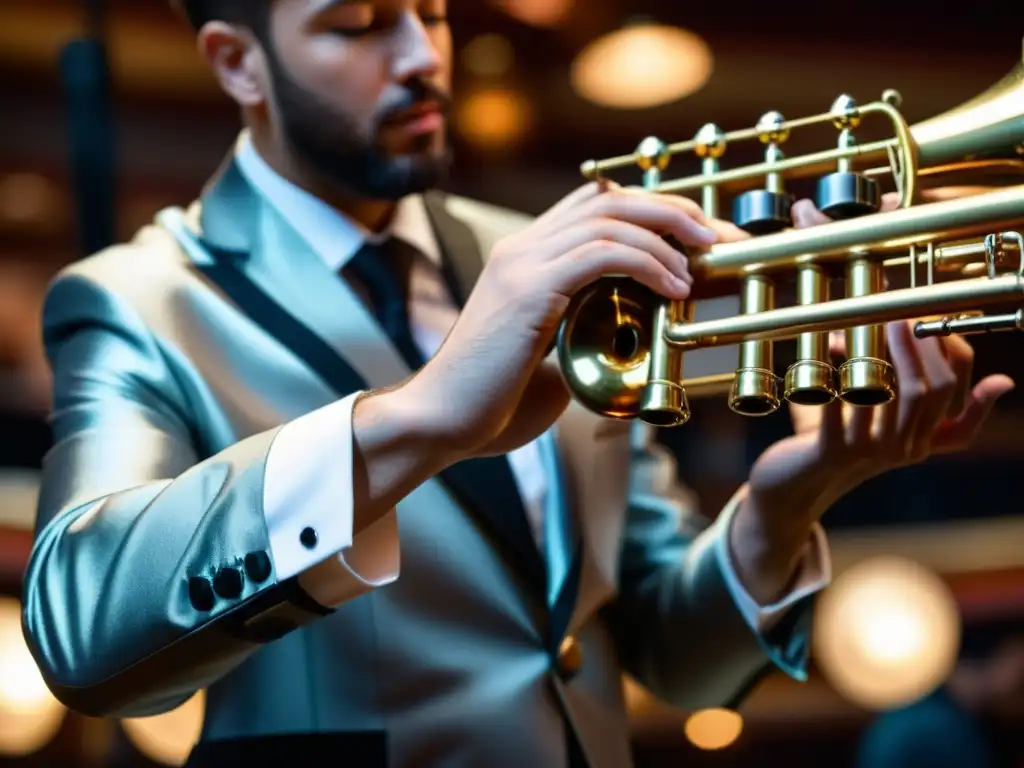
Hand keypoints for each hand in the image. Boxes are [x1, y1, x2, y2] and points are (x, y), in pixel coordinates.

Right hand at [406, 181, 746, 457]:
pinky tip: (672, 288)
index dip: (652, 212)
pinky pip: (601, 254)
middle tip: (715, 236)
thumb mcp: (550, 357)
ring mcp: (521, 263)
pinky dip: (647, 263)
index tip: (697, 240)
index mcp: (525, 259)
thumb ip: (583, 334)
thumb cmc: (493, 400)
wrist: (441, 421)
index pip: (595, 207)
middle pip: (609, 197)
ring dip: (667, 233)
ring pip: (609, 216)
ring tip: (703, 260)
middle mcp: (521, 248)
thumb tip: (627, 338)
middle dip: (672, 210)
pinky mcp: (527, 288)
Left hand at [744, 194, 1014, 535]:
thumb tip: (1002, 380)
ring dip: (880, 353)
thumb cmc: (841, 443)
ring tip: (869, 323)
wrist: (794, 488)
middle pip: (928, 392)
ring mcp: (867, 452)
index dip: (949, 351)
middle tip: (899, 313)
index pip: (955, 391)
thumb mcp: (891, 426)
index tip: (931, 316)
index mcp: (923, 438)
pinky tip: (829, 347)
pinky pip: (834, 409)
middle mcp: (902, 448)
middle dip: (917, 345)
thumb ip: (928, 399)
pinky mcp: (829, 452)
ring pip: (886, 397)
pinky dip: (832, 374)